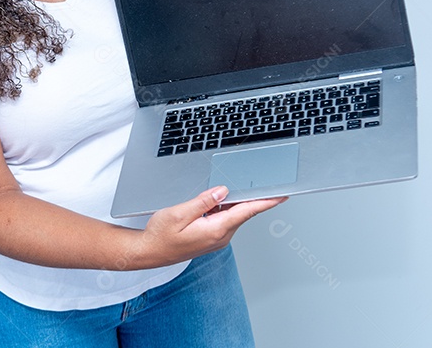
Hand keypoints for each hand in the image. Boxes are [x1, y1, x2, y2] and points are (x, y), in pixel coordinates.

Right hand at [130, 186, 286, 268]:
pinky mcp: (211, 238)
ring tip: (226, 188)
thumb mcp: (179, 213)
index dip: (265, 202)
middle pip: (242, 212)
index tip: (281, 195)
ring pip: (233, 215)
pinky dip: (224, 208)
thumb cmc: (161, 235)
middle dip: (249, 196)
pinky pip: (224, 220)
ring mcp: (217, 239)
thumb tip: (223, 191)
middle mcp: (220, 237)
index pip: (247, 211)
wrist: (150, 252)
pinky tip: (214, 201)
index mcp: (215, 229)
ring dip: (233, 202)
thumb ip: (203, 201)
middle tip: (255, 180)